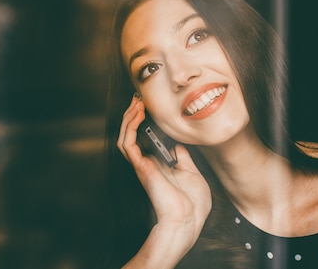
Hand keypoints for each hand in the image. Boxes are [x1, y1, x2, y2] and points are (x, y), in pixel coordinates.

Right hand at [117, 95, 211, 247]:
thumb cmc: (192, 203)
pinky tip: (138, 114)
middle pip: (131, 135)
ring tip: (136, 103)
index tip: (148, 106)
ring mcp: (143, 165)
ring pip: (124, 137)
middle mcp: (148, 164)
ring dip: (128, 118)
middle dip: (133, 115)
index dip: (143, 122)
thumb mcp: (192, 173)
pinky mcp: (141, 167)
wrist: (189, 219)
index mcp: (160, 165)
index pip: (145, 139)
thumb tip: (179, 146)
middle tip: (137, 99)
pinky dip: (130, 127)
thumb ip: (184, 158)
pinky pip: (128, 144)